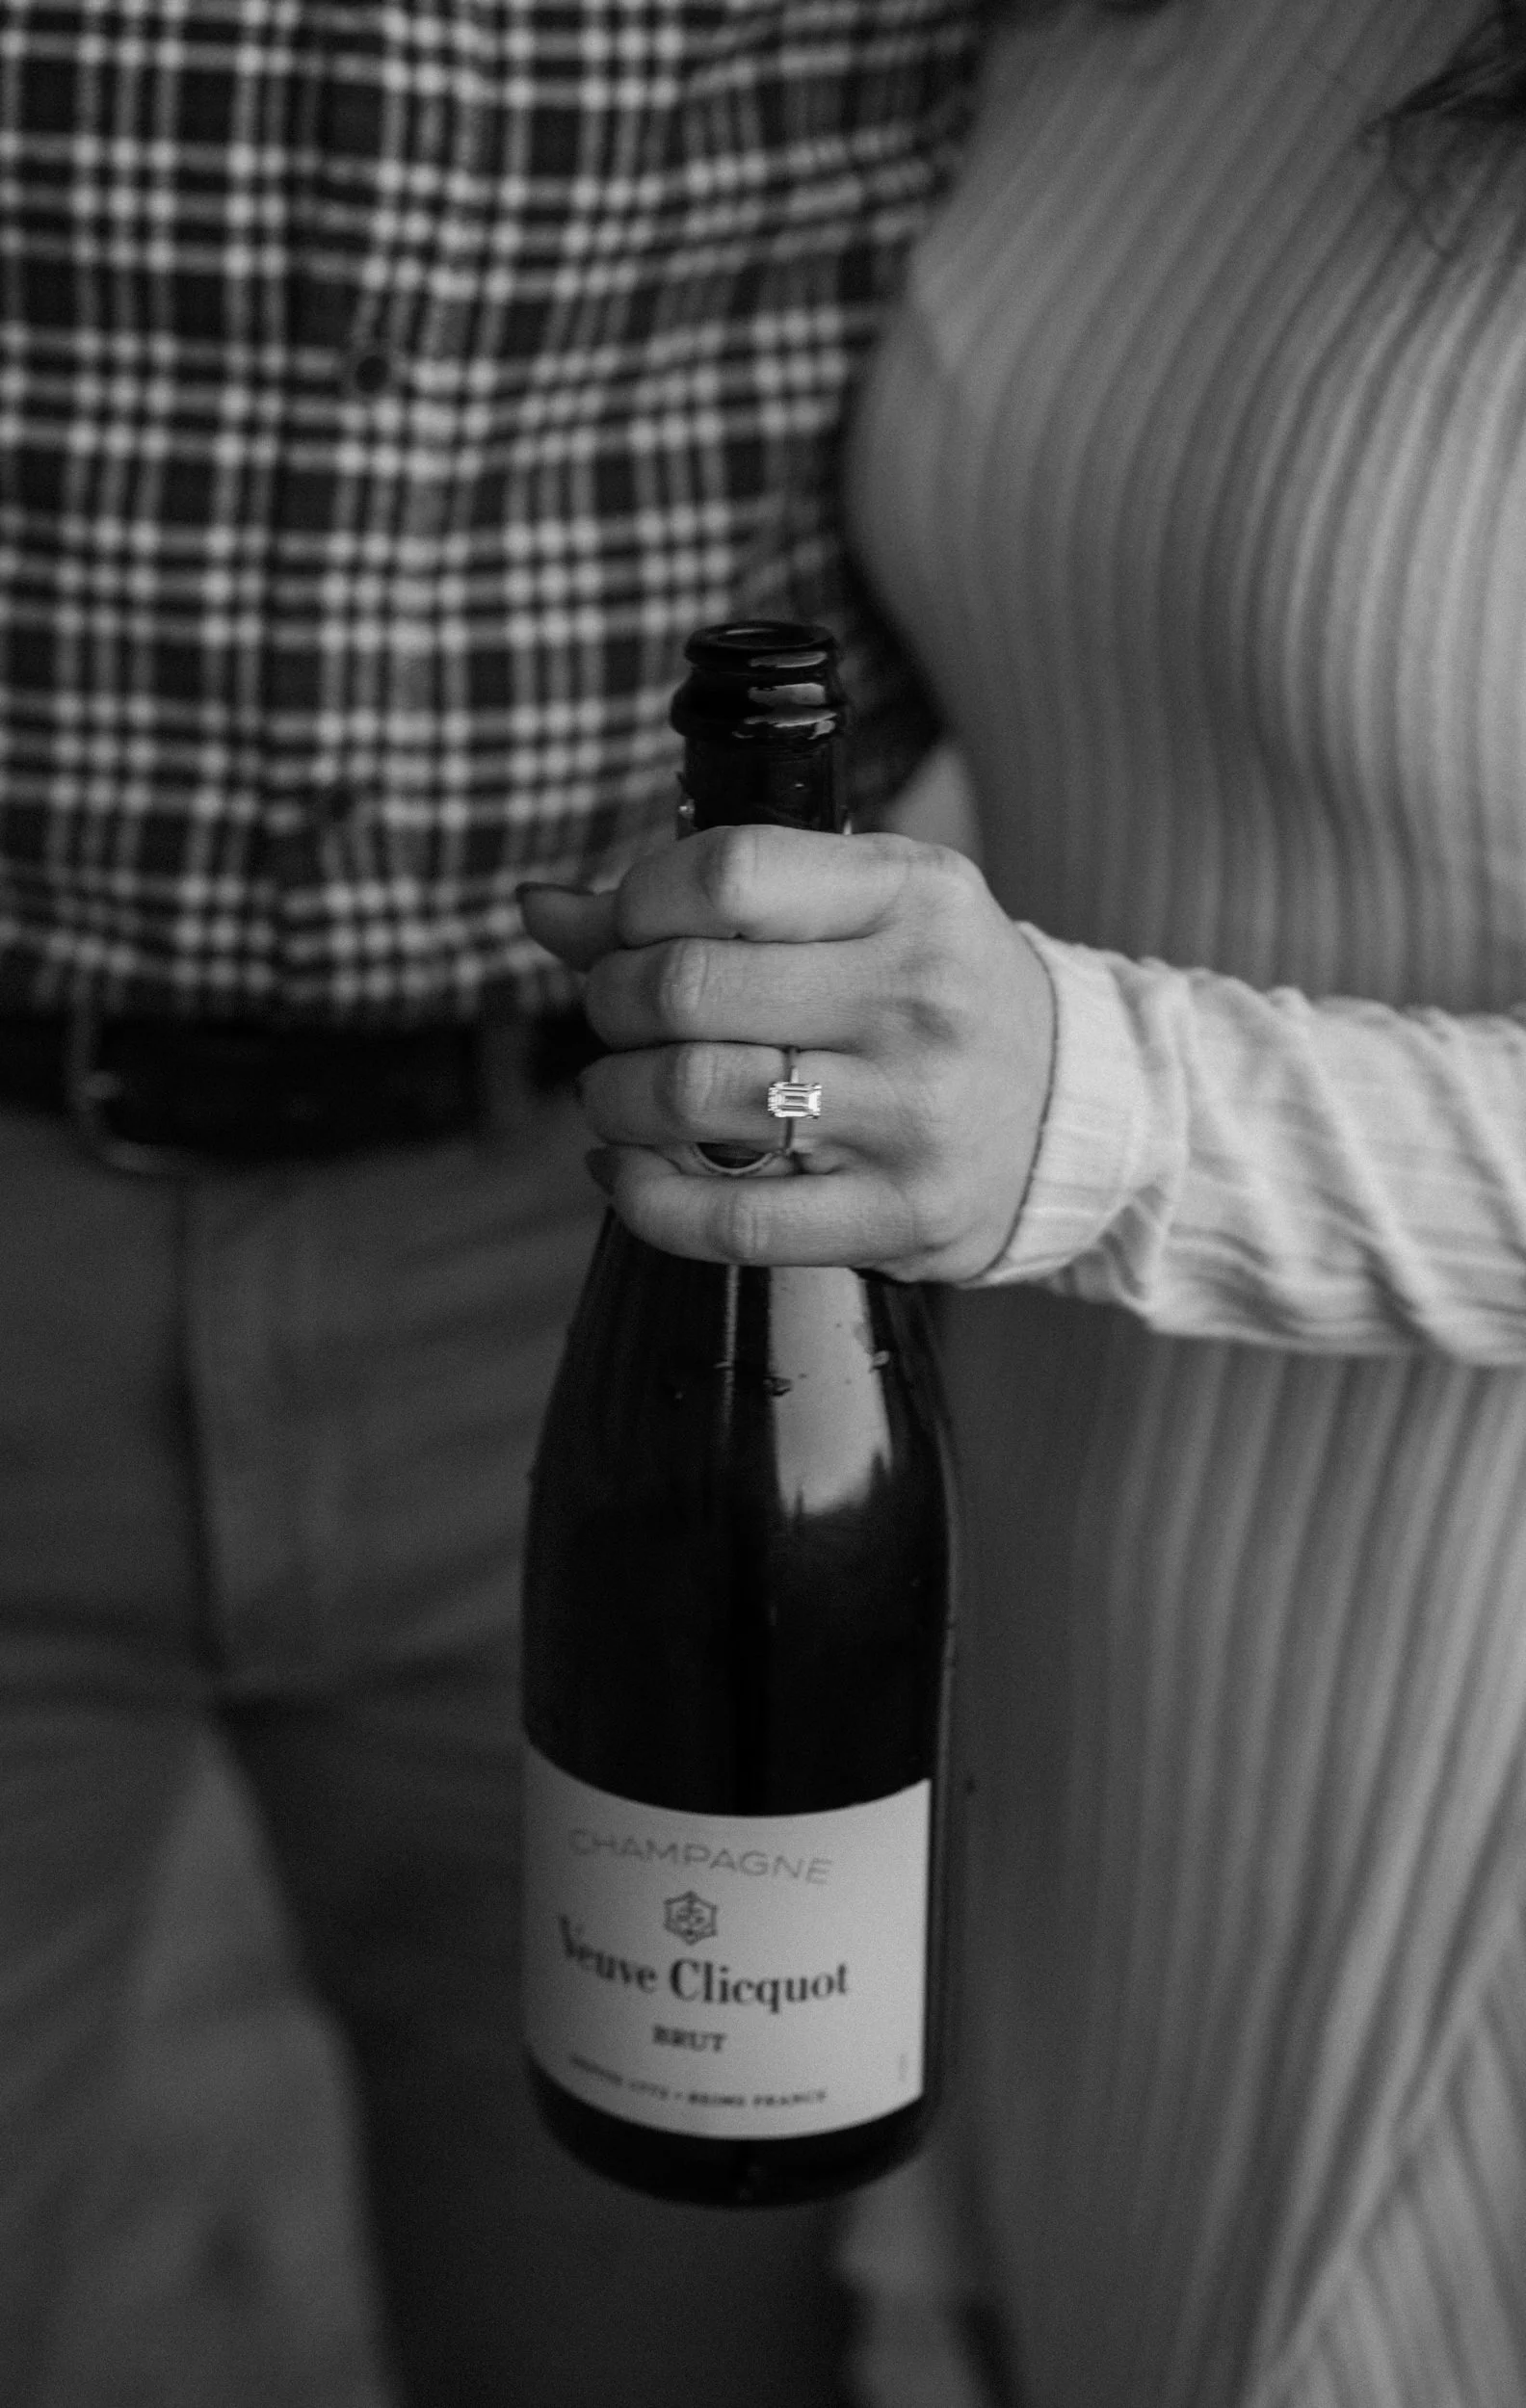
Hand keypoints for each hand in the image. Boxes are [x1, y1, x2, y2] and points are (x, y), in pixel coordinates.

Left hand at [519, 825, 1054, 1280]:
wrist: (1075, 1112)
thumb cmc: (935, 991)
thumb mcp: (859, 908)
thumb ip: (706, 901)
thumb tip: (540, 909)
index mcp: (913, 894)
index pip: (724, 874)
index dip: (637, 903)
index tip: (628, 933)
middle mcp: (919, 997)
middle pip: (685, 987)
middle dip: (611, 1003)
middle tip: (617, 1020)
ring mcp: (912, 1114)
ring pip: (690, 1096)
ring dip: (613, 1098)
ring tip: (622, 1095)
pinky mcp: (900, 1215)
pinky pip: (728, 1218)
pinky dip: (643, 1197)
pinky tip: (627, 1171)